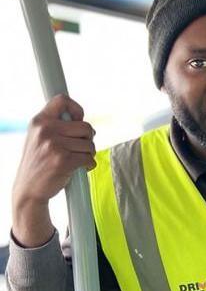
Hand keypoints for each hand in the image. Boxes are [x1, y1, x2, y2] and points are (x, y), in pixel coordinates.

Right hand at [12, 94, 95, 246]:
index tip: (78, 120)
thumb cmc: (39, 163)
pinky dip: (89, 164)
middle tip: (80, 147)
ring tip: (77, 159)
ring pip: (90, 144)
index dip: (76, 108)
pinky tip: (80, 168)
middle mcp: (46, 130)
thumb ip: (56, 125)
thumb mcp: (39, 137)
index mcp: (39, 121)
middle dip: (88, 138)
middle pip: (86, 126)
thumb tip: (82, 119)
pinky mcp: (63, 161)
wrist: (28, 190)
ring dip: (89, 153)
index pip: (61, 100)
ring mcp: (54, 146)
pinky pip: (89, 158)